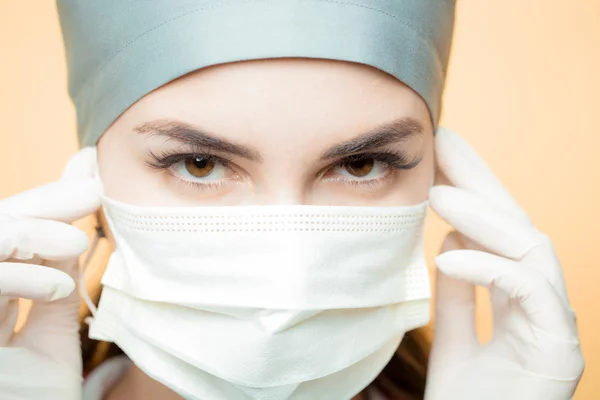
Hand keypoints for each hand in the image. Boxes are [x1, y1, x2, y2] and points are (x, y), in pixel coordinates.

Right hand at [0, 147, 100, 399]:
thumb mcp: (50, 340)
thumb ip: (55, 289)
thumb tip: (76, 234)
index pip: (10, 239)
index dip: (45, 206)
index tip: (88, 180)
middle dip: (40, 203)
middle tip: (90, 186)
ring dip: (27, 232)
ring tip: (76, 240)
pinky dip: (14, 277)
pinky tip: (56, 286)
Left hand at [425, 128, 583, 399]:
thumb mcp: (454, 339)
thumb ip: (458, 294)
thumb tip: (451, 243)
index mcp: (520, 299)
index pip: (500, 230)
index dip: (475, 186)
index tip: (443, 151)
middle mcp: (543, 303)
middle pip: (519, 224)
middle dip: (483, 178)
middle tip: (446, 140)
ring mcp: (555, 323)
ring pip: (531, 248)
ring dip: (484, 216)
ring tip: (440, 192)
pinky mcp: (557, 348)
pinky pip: (528, 291)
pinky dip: (488, 268)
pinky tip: (448, 257)